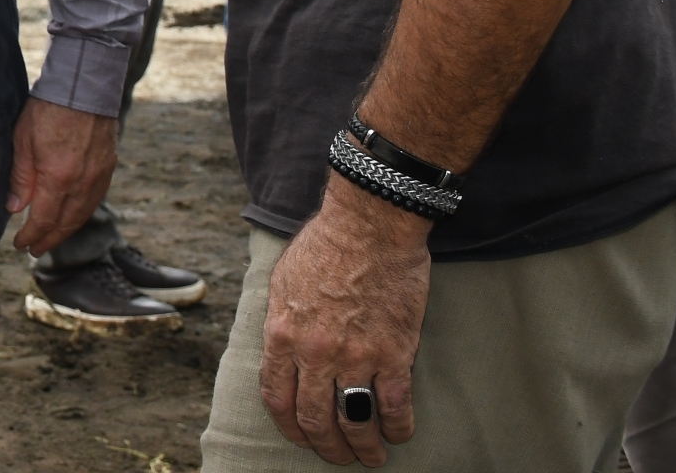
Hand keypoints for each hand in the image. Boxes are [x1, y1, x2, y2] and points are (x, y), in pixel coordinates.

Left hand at [7, 96, 118, 252]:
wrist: (83, 86)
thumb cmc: (48, 109)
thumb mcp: (23, 141)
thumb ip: (21, 178)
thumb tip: (16, 209)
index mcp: (59, 178)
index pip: (44, 220)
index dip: (32, 236)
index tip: (21, 244)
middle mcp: (83, 183)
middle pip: (66, 223)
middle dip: (49, 240)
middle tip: (35, 250)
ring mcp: (99, 176)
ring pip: (83, 214)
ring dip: (66, 230)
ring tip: (52, 238)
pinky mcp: (108, 167)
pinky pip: (95, 200)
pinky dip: (81, 213)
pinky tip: (72, 215)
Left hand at [259, 178, 430, 465]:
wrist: (369, 226)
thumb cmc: (324, 246)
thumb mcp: (282, 282)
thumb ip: (281, 324)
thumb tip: (281, 353)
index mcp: (282, 336)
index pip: (277, 398)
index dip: (289, 426)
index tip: (301, 437)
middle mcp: (314, 353)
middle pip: (315, 419)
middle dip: (326, 447)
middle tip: (338, 456)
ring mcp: (355, 357)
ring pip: (354, 421)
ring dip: (362, 447)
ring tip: (369, 457)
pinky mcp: (394, 354)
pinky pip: (394, 406)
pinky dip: (397, 428)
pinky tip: (398, 434)